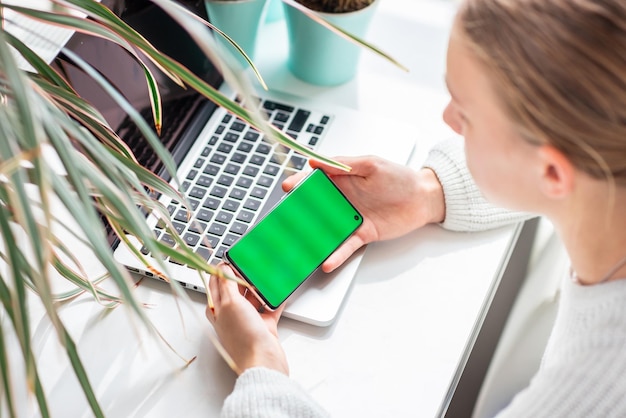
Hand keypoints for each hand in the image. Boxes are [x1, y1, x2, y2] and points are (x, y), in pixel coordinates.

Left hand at [206, 263, 288, 375]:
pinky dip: (275, 299)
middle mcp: (231, 314)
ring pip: (253, 297)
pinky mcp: (264, 325)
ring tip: (267, 274)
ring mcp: (248, 320)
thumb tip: (222, 268)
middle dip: (243, 276)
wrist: (264, 361)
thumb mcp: (230, 304)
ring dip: (260, 286)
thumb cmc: (243, 338)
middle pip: (236, 289)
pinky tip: (280, 290)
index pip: (216, 283)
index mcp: (217, 309)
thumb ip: (226, 285)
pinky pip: (270, 307)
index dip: (222, 269)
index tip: (232, 256)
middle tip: (251, 263)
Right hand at [283, 156, 444, 271]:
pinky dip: (335, 254)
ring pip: (325, 228)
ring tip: (299, 245)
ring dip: (312, 237)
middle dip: (298, 213)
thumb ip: (343, 163)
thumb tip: (316, 161)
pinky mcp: (361, 234)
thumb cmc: (400, 178)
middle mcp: (342, 199)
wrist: (423, 199)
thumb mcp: (371, 165)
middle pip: (314, 207)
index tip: (288, 187)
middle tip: (285, 219)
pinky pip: (344, 245)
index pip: (315, 180)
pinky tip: (326, 261)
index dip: (300, 183)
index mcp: (342, 179)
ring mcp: (350, 218)